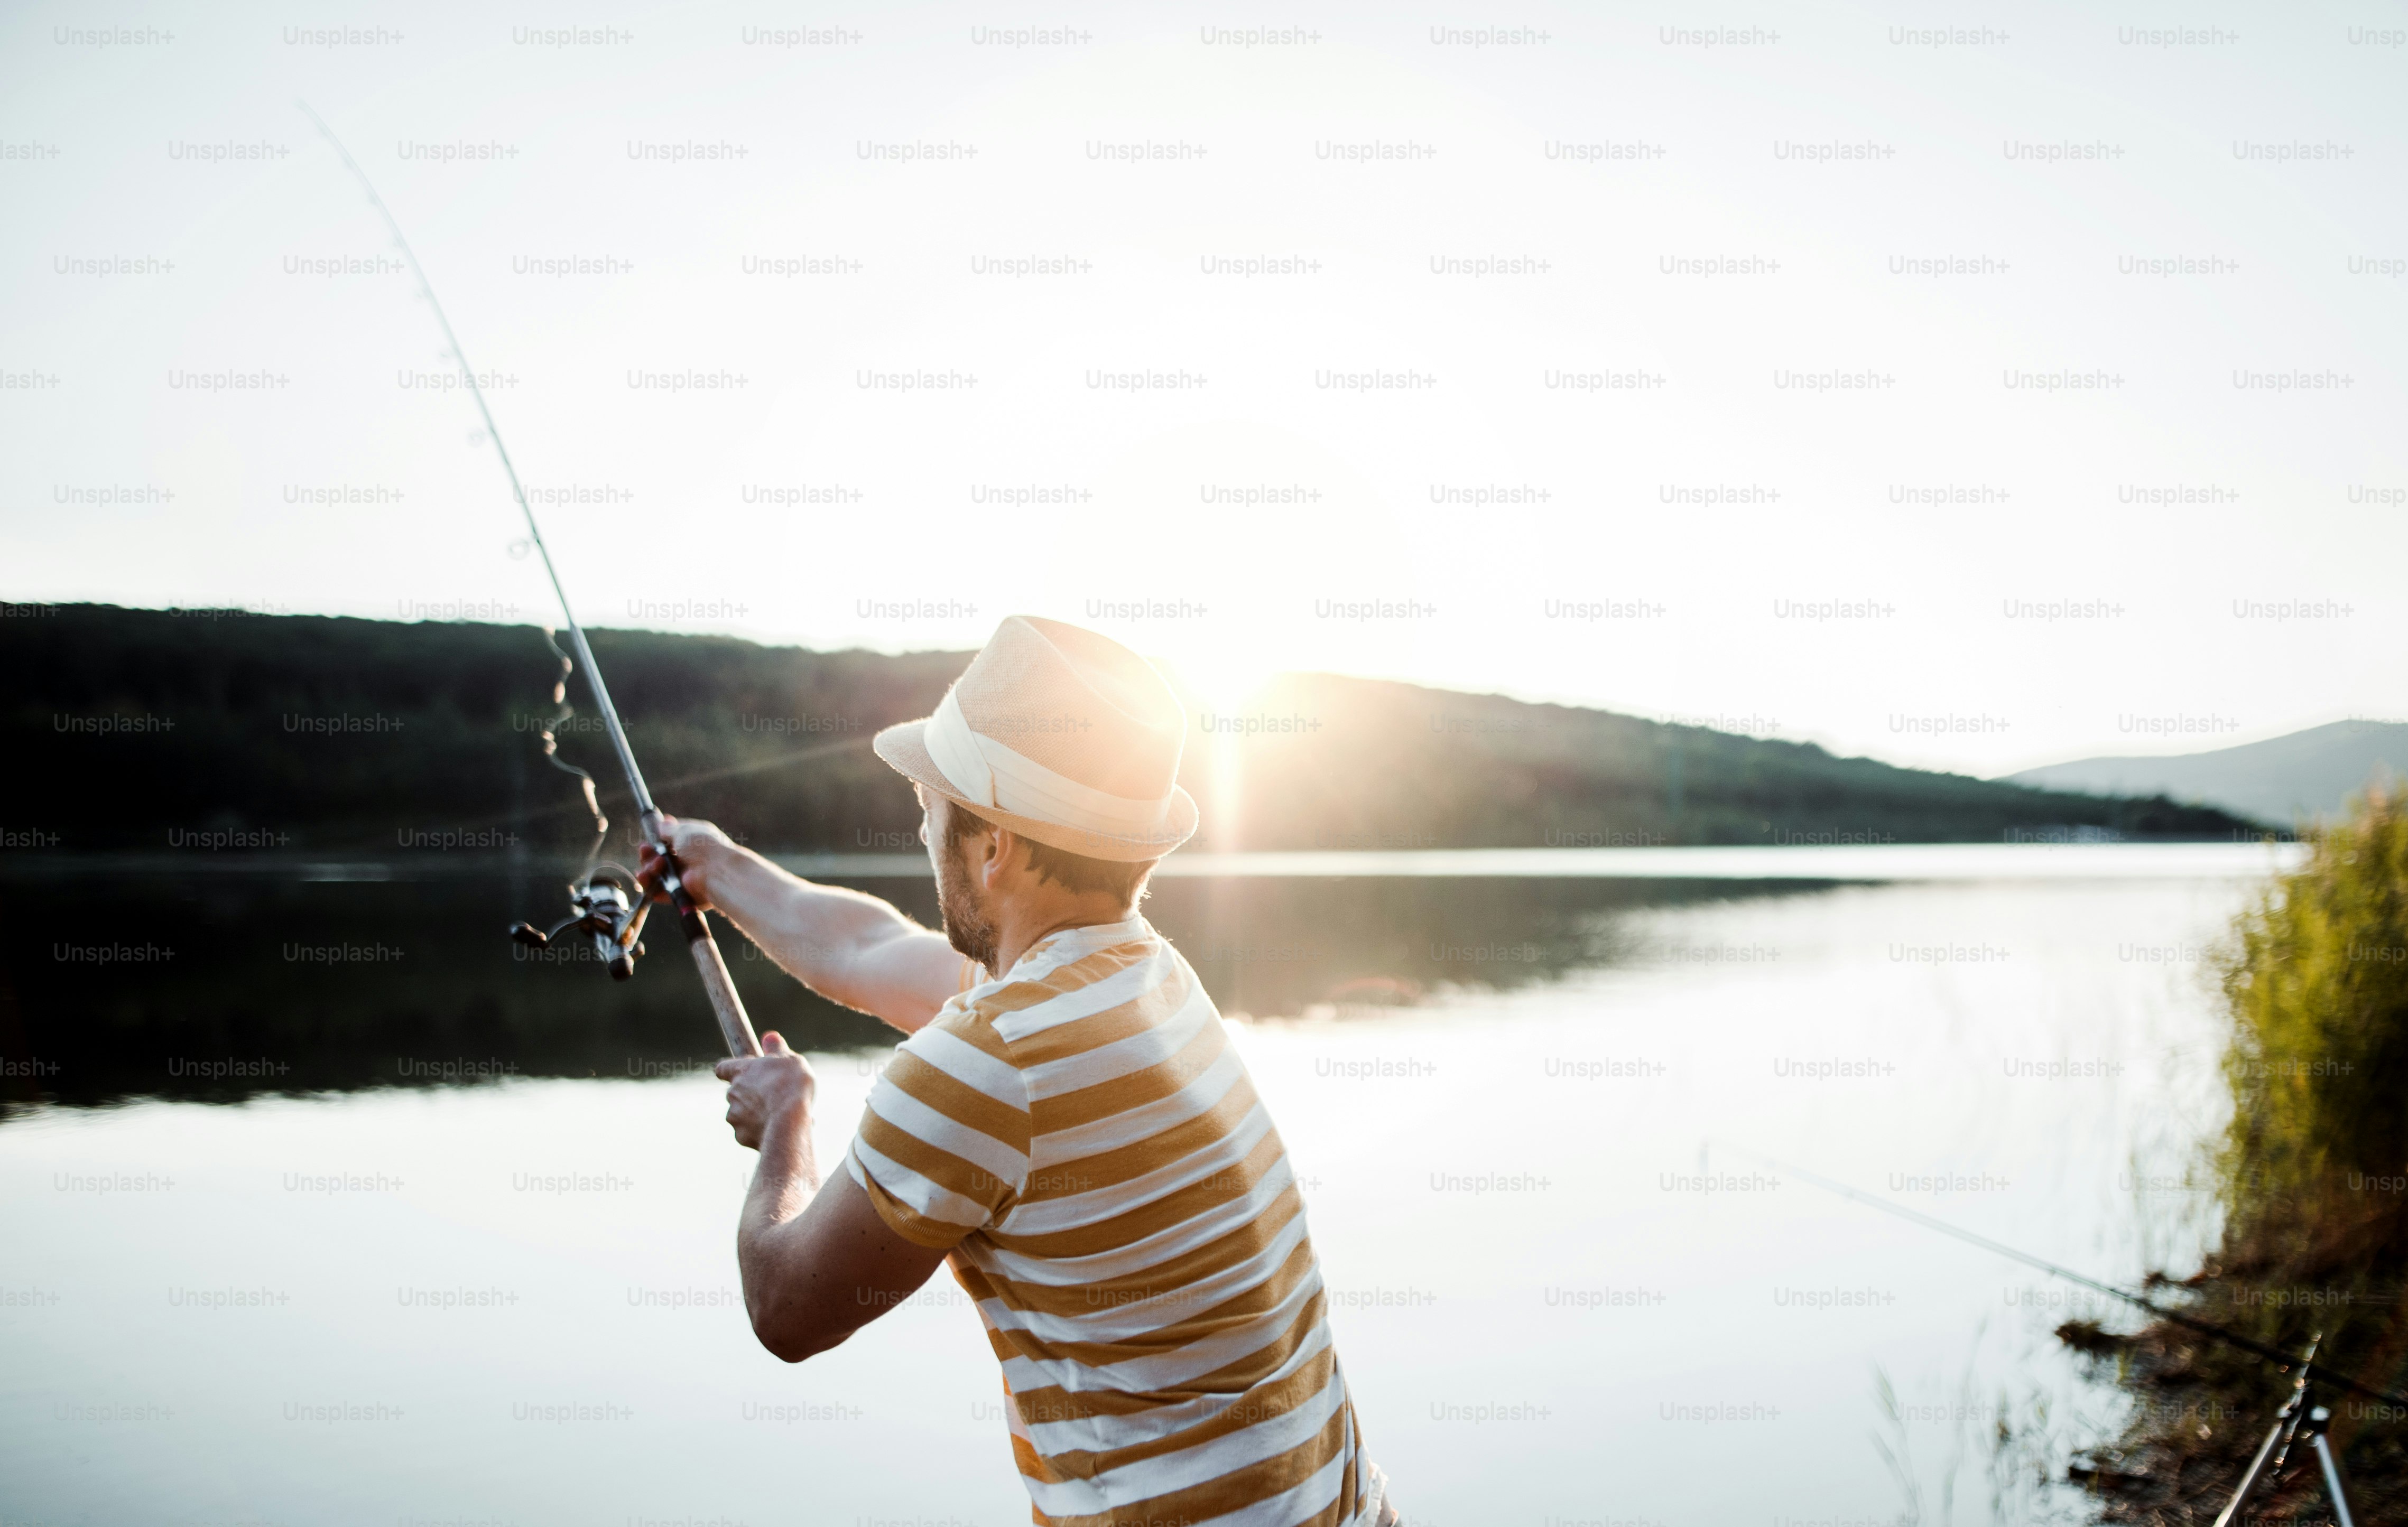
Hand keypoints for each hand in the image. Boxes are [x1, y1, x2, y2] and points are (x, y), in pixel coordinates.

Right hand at [638, 815, 734, 908]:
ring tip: (657, 864)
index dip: (658, 838)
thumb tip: (664, 821)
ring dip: (649, 867)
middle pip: (658, 857)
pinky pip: (657, 891)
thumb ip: (670, 829)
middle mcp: (687, 859)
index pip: (670, 840)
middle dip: (648, 853)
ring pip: (656, 873)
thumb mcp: (684, 831)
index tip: (650, 836)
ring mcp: (682, 877)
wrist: (716, 872)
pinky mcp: (678, 893)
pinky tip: (643, 876)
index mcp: (692, 842)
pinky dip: (648, 884)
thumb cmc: (703, 848)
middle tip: (645, 848)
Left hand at [716, 1032, 815, 1151]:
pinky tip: (780, 1130)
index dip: (732, 1070)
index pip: (723, 1068)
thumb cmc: (790, 1085)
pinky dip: (761, 1131)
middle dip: (752, 1095)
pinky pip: (749, 1132)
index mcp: (742, 1071)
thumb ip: (777, 1049)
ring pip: (743, 1114)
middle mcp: (732, 1092)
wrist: (788, 1121)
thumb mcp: (790, 1059)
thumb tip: (769, 1036)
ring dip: (758, 1114)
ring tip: (782, 1116)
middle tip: (775, 1097)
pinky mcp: (740, 1136)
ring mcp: (734, 1115)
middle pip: (736, 1092)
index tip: (744, 1072)